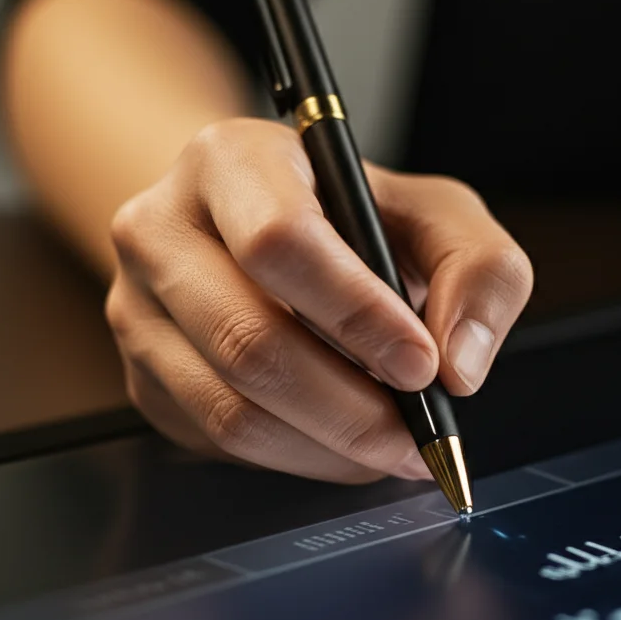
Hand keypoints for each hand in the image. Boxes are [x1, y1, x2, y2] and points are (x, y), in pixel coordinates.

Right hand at [105, 118, 532, 481]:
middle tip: (419, 436)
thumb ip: (480, 272)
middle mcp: (163, 228)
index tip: (421, 366)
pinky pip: (220, 441)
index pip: (280, 241)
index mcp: (234, 161)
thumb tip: (459, 366)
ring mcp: (140, 307)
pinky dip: (300, 458)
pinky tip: (345, 443)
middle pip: (248, 341)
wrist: (274, 234)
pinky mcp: (145, 375)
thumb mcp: (439, 216)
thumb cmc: (357, 220)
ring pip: (231, 408)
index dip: (356, 315)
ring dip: (330, 446)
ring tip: (395, 446)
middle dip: (352, 408)